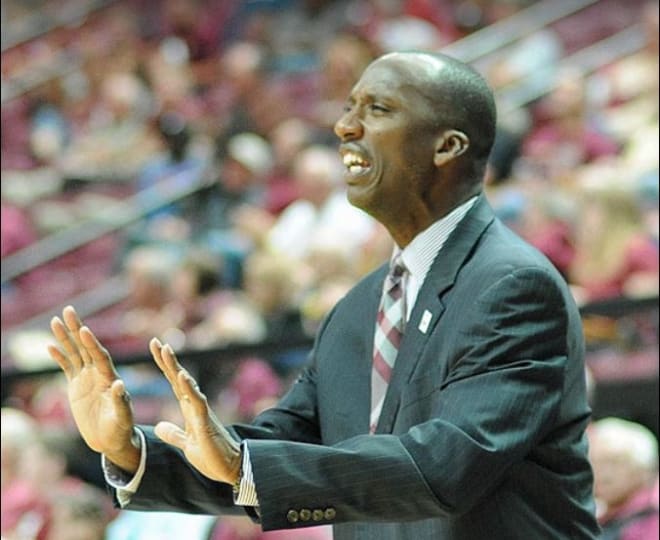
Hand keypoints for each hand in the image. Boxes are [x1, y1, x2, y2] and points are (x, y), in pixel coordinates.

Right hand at [48, 306, 139, 472]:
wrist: (112, 439)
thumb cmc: (121, 429)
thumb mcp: (123, 417)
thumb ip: (121, 401)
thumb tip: (119, 384)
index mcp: (110, 378)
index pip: (100, 356)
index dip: (92, 344)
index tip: (84, 329)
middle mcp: (99, 374)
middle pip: (86, 347)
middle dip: (77, 329)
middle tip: (69, 310)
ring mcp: (87, 378)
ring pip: (75, 353)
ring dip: (65, 337)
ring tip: (56, 320)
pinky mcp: (77, 386)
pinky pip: (67, 367)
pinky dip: (60, 357)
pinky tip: (51, 346)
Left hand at [149, 338, 241, 484]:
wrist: (229, 469)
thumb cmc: (211, 455)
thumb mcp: (186, 444)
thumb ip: (173, 434)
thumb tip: (159, 427)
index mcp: (189, 410)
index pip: (174, 383)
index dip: (165, 366)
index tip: (156, 348)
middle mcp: (195, 406)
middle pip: (179, 378)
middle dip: (167, 360)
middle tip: (156, 342)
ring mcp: (202, 412)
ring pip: (187, 385)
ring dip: (176, 367)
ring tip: (166, 350)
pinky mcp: (206, 422)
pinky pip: (197, 402)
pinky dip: (189, 388)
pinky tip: (182, 376)